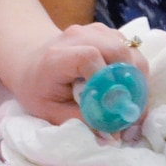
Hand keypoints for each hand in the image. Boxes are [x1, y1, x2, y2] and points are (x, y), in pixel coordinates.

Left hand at [11, 23, 146, 125]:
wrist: (29, 60)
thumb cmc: (37, 88)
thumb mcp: (49, 111)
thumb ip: (80, 122)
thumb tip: (114, 134)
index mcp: (57, 56)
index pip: (89, 57)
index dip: (107, 79)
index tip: (113, 105)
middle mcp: (77, 37)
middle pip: (118, 50)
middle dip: (131, 82)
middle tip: (131, 109)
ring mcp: (93, 30)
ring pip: (130, 49)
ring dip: (136, 77)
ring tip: (130, 101)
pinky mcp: (105, 32)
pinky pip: (130, 49)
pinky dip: (134, 69)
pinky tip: (125, 86)